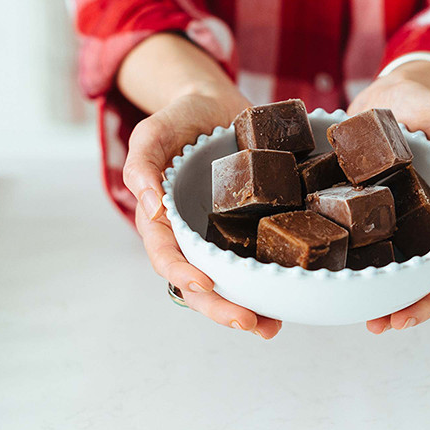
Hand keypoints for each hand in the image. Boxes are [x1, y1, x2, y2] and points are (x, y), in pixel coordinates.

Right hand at [122, 89, 283, 338]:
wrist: (214, 102)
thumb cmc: (178, 117)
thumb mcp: (153, 131)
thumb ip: (142, 164)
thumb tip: (149, 206)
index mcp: (163, 217)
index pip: (167, 255)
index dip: (183, 274)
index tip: (206, 286)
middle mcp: (192, 232)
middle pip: (200, 281)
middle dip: (221, 308)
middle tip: (250, 323)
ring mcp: (220, 232)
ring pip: (229, 280)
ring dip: (248, 307)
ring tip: (270, 327)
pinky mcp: (249, 225)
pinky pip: (256, 257)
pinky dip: (267, 281)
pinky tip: (287, 297)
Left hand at [348, 65, 429, 333]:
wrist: (386, 94)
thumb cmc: (427, 104)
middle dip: (420, 303)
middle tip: (393, 323)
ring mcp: (405, 221)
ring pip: (406, 271)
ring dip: (395, 302)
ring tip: (375, 323)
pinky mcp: (376, 216)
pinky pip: (376, 252)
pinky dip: (369, 276)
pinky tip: (354, 293)